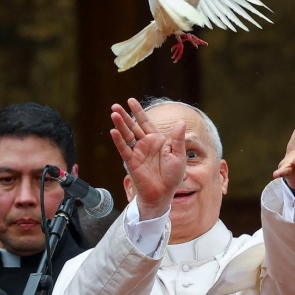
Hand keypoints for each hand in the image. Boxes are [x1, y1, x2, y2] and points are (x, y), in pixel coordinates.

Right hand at [110, 97, 186, 219]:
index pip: (146, 122)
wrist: (164, 194)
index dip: (138, 112)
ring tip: (113, 113)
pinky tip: (113, 132)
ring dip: (120, 125)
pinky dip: (119, 141)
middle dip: (125, 116)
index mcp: (158, 140)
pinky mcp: (132, 162)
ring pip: (127, 135)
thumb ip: (178, 139)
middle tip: (115, 105)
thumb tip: (181, 122)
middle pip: (133, 126)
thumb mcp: (179, 156)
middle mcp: (146, 144)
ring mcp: (138, 152)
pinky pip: (124, 150)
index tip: (130, 101)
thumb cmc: (172, 176)